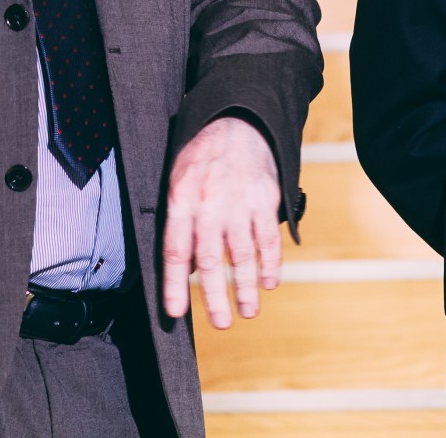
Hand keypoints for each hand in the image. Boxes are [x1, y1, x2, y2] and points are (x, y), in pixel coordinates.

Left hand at [161, 116, 283, 327]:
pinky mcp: (265, 200)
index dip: (175, 284)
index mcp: (181, 199)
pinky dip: (271, 265)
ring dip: (247, 288)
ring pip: (244, 256)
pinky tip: (269, 283)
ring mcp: (239, 202)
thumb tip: (188, 267)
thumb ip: (179, 222)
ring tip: (247, 312)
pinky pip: (269, 240)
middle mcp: (210, 204)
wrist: (237, 122)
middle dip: (215, 297)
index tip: (175, 312)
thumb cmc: (201, 158)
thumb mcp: (178, 181)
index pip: (175, 250)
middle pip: (212, 260)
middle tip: (220, 323)